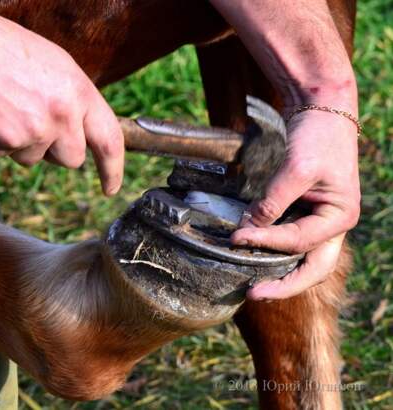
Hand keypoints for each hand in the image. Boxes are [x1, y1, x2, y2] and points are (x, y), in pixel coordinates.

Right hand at [0, 6, 123, 194]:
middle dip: (56, 150)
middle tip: (34, 121)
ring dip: (22, 144)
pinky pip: (4, 156)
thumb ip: (76, 102)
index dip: (112, 169)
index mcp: (79, 93)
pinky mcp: (2, 143)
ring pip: (34, 160)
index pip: (110, 141)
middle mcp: (61, 115)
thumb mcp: (57, 68)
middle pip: (71, 159)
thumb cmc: (8, 52)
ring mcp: (31, 132)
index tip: (110, 188)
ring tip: (6, 108)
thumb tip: (84, 133)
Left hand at [231, 110, 360, 299]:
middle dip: (283, 285)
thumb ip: (273, 202)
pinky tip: (252, 255)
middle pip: (311, 268)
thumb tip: (247, 229)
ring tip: (252, 286)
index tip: (235, 238)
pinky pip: (289, 241)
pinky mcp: (303, 213)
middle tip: (252, 294)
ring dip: (278, 273)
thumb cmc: (317, 137)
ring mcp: (319, 221)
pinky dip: (273, 251)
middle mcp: (332, 225)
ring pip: (301, 259)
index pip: (298, 241)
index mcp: (340, 217)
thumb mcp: (296, 169)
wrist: (322, 111)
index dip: (265, 242)